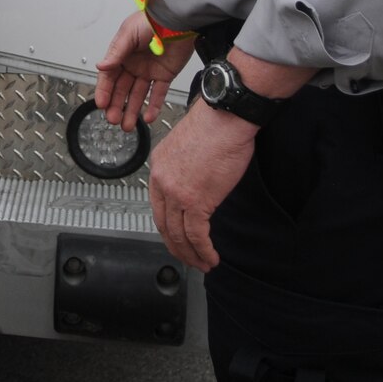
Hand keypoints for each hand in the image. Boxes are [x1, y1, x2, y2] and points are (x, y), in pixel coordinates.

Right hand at [94, 10, 195, 131]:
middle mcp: (134, 63)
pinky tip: (148, 117)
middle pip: (122, 89)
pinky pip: (158, 93)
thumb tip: (100, 66)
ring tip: (127, 125)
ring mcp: (149, 70)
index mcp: (121, 53)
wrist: (179, 20)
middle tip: (113, 119)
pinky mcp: (165, 75)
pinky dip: (153, 106)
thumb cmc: (152, 20)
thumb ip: (116, 52)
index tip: (101, 104)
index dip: (104, 91)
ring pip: (138, 94)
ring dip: (132, 110)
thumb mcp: (129, 34)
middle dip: (116, 105)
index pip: (109, 76)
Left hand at [147, 100, 255, 271]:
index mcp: (158, 166)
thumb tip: (197, 187)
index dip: (168, 227)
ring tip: (203, 263)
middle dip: (177, 247)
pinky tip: (211, 257)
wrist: (225, 118)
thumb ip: (186, 170)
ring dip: (192, 254)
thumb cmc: (215, 126)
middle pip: (165, 225)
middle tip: (188, 258)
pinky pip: (197, 236)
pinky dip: (204, 251)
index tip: (177, 237)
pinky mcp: (196, 201)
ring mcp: (177, 193)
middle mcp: (162, 181)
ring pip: (180, 235)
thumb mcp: (189, 148)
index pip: (158, 206)